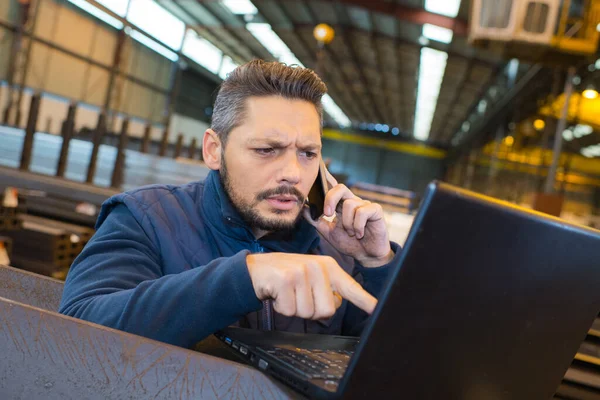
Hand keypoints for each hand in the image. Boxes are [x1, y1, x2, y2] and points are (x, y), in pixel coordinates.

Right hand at [246, 253, 376, 318]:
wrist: (256, 268)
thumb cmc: (286, 276)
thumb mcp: (310, 277)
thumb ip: (326, 290)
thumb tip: (335, 305)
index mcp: (328, 267)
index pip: (351, 287)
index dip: (365, 301)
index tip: (377, 309)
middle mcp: (318, 267)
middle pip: (326, 311)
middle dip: (311, 311)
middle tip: (299, 296)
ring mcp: (302, 272)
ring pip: (308, 312)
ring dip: (295, 309)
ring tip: (288, 293)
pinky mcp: (286, 280)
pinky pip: (290, 311)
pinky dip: (282, 307)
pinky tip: (278, 293)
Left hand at [303, 170, 392, 267]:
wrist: (366, 256)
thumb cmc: (349, 243)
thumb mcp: (328, 232)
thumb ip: (316, 220)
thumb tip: (304, 207)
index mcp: (340, 204)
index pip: (333, 187)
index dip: (327, 176)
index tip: (319, 168)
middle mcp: (352, 201)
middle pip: (340, 188)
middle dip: (330, 199)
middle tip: (327, 214)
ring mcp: (364, 205)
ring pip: (350, 204)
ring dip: (347, 223)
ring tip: (351, 233)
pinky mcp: (376, 210)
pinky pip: (362, 212)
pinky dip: (358, 226)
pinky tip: (359, 234)